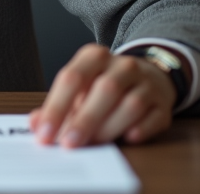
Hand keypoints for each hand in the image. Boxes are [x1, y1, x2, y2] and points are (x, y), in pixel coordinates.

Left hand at [30, 43, 182, 147]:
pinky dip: (141, 130)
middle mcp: (122, 65)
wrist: (148, 76)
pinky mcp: (163, 103)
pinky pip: (154, 117)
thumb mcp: (79, 87)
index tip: (45, 133)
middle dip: (84, 120)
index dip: (56, 107)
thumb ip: (57, 105)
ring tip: (93, 144)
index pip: (72, 78)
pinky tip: (128, 138)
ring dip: (109, 128)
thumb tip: (36, 125)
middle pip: (104, 90)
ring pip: (130, 104)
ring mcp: (146, 83)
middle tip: (69, 144)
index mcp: (94, 56)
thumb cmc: (103, 85)